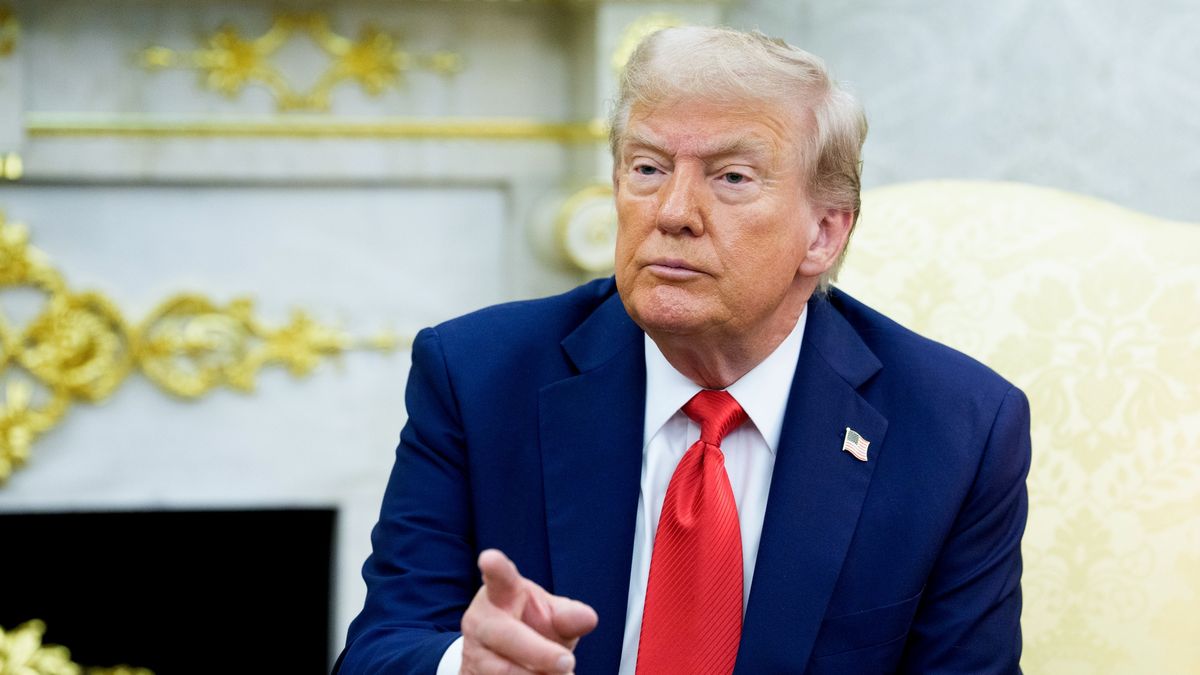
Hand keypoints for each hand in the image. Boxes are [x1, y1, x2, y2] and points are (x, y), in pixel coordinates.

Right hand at [460, 549, 597, 674]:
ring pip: (503, 670)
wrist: (500, 657)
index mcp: (501, 593)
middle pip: (507, 635)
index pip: (498, 577)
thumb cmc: (529, 626)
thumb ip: (568, 617)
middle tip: (568, 662)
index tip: (489, 558)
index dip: (494, 567)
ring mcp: (474, 651)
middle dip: (539, 653)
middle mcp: (482, 620)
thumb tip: (588, 618)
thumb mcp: (551, 616)